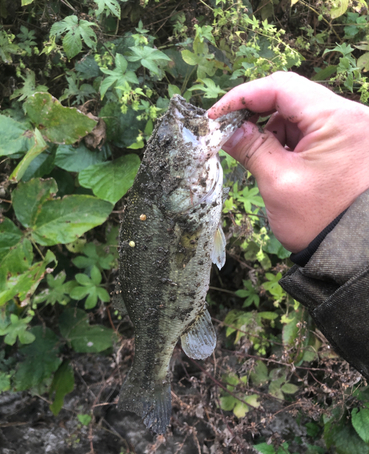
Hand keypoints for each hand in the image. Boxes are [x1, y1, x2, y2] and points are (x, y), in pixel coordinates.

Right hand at [209, 72, 368, 252]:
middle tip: (229, 132)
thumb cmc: (319, 221)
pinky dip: (285, 140)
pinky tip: (274, 159)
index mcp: (339, 119)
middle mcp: (350, 116)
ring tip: (254, 155)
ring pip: (297, 114)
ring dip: (270, 129)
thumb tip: (226, 129)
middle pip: (291, 97)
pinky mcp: (345, 143)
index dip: (244, 95)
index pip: (282, 87)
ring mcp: (349, 129)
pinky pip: (308, 130)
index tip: (217, 114)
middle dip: (256, 113)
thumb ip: (250, 147)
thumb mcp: (278, 182)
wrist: (351, 251)